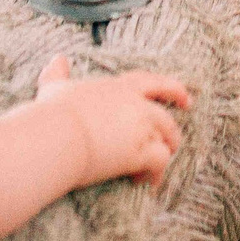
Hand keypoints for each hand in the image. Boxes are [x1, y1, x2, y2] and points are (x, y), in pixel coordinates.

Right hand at [34, 55, 188, 188]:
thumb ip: (58, 73)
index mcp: (120, 87)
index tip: (184, 97)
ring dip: (165, 152)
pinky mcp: (140, 152)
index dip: (171, 89)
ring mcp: (141, 128)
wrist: (59, 134)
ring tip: (157, 166)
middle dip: (172, 130)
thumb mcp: (56, 87)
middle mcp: (136, 105)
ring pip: (167, 138)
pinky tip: (145, 181)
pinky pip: (160, 162)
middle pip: (165, 116)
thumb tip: (57, 59)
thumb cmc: (55, 111)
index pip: (152, 83)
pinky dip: (156, 173)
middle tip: (175, 140)